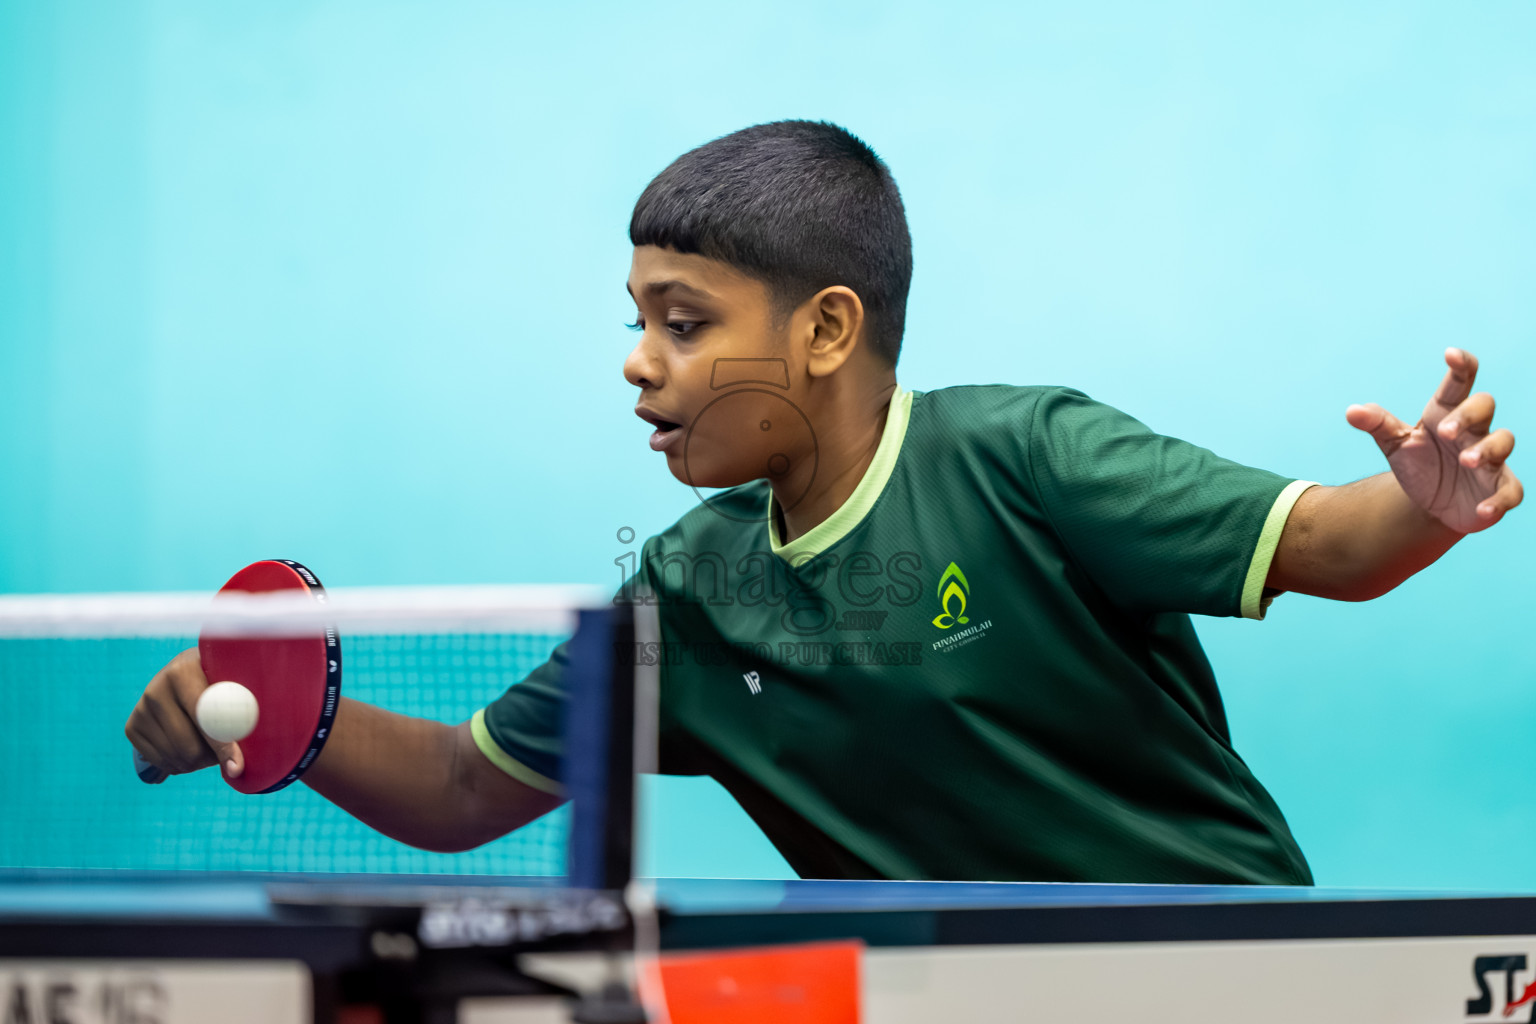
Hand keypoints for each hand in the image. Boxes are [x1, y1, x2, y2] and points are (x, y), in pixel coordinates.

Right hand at [124, 648, 245, 778]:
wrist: (191, 671)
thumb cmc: (221, 679)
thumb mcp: (234, 683)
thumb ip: (241, 712)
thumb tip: (238, 767)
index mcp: (183, 672)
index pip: (204, 716)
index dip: (222, 744)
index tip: (237, 766)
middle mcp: (156, 690)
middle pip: (186, 744)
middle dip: (210, 759)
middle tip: (228, 756)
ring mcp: (141, 709)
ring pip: (174, 757)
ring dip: (197, 764)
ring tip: (211, 751)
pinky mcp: (132, 727)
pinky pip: (159, 762)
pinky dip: (179, 766)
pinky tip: (191, 752)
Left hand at [1346, 348, 1522, 533]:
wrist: (1427, 504)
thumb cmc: (1417, 464)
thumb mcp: (1395, 443)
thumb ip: (1377, 424)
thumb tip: (1352, 411)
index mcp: (1447, 414)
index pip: (1459, 383)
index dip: (1461, 366)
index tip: (1451, 354)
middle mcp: (1474, 431)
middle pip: (1484, 406)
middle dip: (1468, 415)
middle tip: (1446, 433)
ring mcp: (1490, 459)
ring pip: (1503, 442)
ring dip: (1487, 450)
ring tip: (1467, 461)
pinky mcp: (1498, 488)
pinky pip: (1510, 490)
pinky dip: (1500, 499)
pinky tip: (1484, 509)